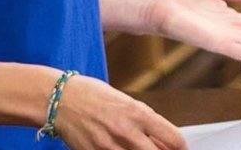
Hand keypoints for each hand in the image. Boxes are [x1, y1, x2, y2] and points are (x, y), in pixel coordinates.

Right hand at [55, 74, 183, 149]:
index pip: (174, 139)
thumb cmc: (93, 95)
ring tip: (138, 147)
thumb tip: (163, 142)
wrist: (60, 99)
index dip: (181, 148)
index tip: (180, 149)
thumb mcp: (125, 102)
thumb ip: (145, 122)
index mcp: (138, 113)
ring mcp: (110, 147)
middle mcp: (127, 132)